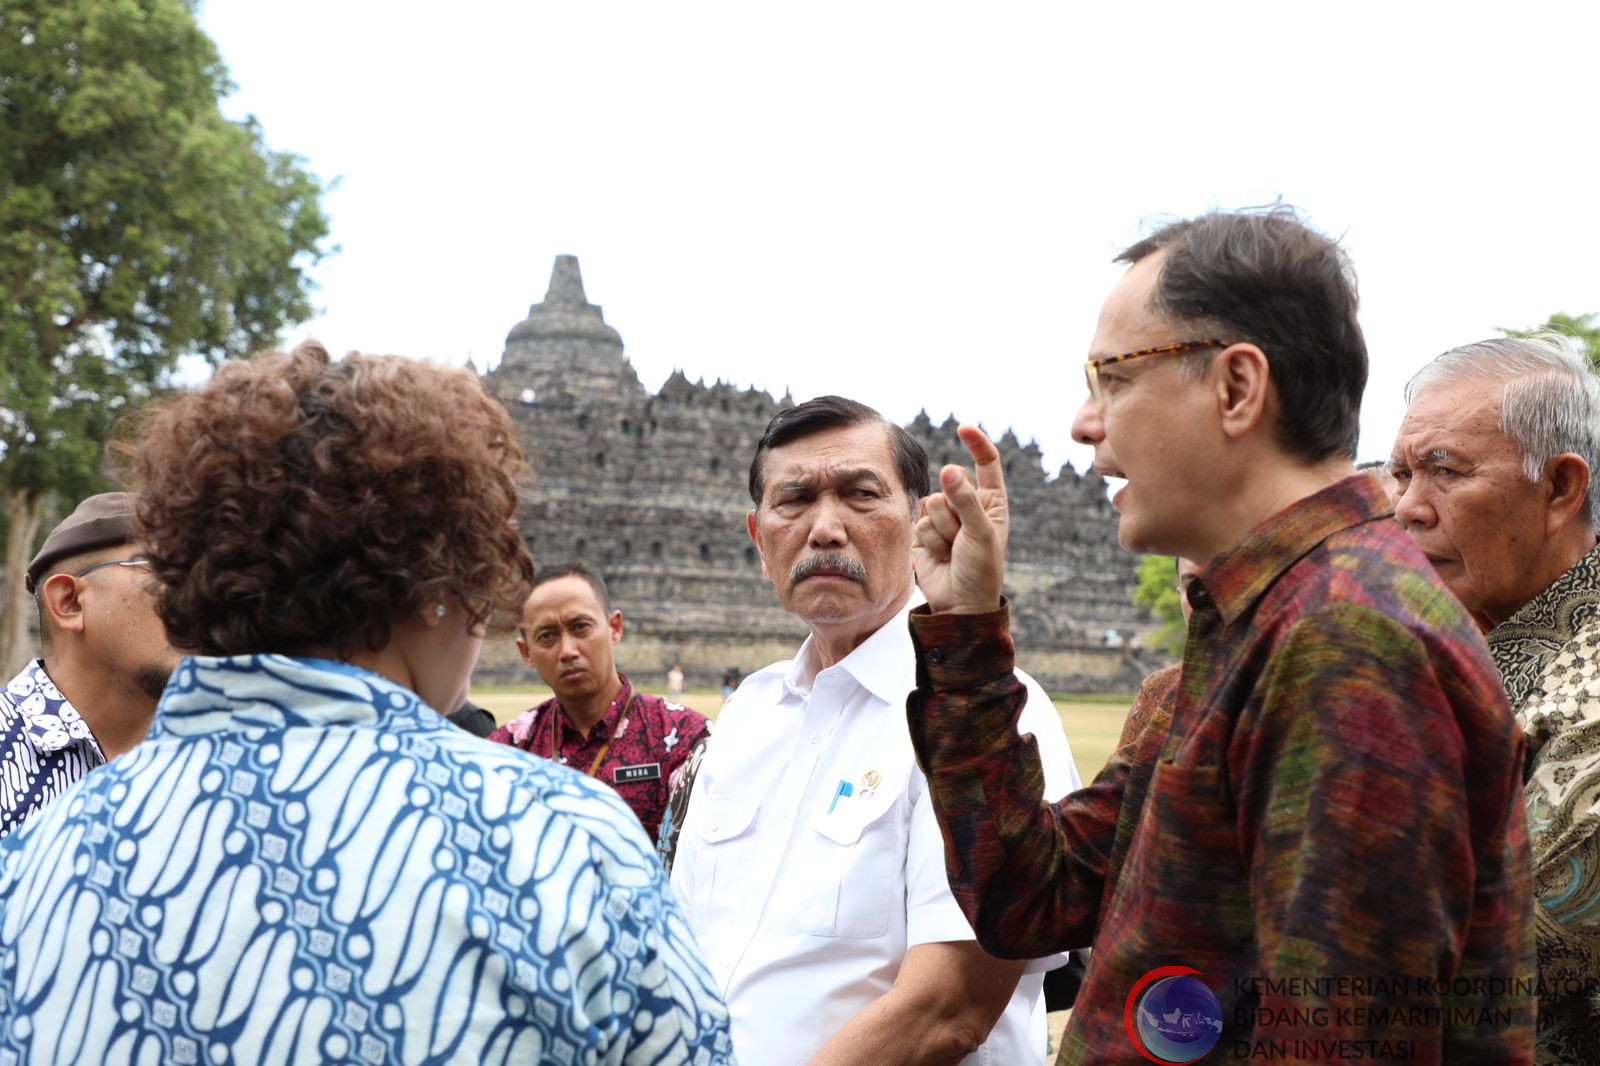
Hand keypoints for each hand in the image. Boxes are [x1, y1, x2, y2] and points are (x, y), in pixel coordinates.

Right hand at [912, 424, 1007, 613]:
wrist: (960, 603)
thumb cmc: (981, 569)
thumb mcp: (981, 533)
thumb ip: (965, 500)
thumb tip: (949, 468)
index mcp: (991, 501)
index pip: (986, 463)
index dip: (976, 444)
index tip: (963, 428)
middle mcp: (967, 505)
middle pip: (952, 482)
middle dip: (956, 508)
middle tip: (964, 536)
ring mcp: (944, 517)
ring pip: (933, 501)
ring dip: (943, 527)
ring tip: (953, 548)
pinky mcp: (923, 531)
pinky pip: (920, 519)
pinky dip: (930, 538)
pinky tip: (939, 554)